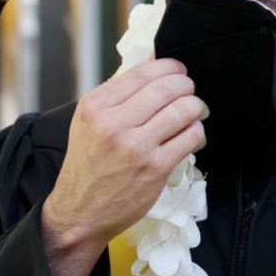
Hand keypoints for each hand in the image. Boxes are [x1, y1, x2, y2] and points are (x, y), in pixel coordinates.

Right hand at [42, 58, 205, 261]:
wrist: (80, 213)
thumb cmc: (88, 165)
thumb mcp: (90, 121)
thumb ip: (119, 95)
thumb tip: (154, 63)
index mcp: (95, 106)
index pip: (143, 72)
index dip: (169, 67)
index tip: (178, 70)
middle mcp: (113, 123)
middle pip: (167, 87)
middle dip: (186, 85)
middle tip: (188, 90)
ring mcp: (136, 147)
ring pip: (183, 110)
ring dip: (195, 107)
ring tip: (193, 111)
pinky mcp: (155, 168)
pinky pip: (190, 137)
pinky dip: (196, 131)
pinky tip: (190, 133)